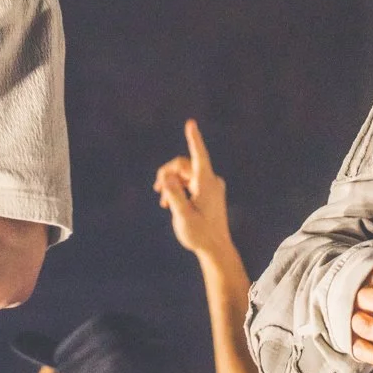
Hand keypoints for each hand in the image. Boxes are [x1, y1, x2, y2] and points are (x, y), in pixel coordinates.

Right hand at [154, 119, 233, 258]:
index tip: (190, 123)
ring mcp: (211, 186)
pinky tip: (169, 204)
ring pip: (185, 174)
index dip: (193, 139)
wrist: (215, 249)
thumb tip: (166, 178)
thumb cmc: (200, 234)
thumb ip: (174, 196)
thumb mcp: (183, 216)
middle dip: (168, 174)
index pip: (198, 156)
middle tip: (156, 190)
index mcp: (206, 183)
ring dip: (171, 183)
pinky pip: (190, 182)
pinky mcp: (209, 192)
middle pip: (184, 165)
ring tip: (162, 202)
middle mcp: (211, 181)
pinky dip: (178, 188)